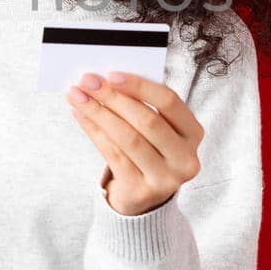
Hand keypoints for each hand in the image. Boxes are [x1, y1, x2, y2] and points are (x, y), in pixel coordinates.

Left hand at [66, 71, 204, 216]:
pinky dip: (94, 132)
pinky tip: (81, 116)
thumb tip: (105, 81)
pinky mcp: (141, 191)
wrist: (144, 195)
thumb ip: (141, 105)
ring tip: (78, 97)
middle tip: (88, 82)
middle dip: (113, 98)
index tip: (111, 75)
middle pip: (147, 121)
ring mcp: (165, 179)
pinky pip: (113, 155)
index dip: (139, 86)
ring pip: (128, 139)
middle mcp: (185, 158)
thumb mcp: (158, 128)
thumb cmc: (149, 150)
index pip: (169, 102)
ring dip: (98, 113)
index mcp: (193, 133)